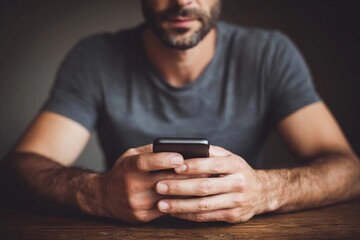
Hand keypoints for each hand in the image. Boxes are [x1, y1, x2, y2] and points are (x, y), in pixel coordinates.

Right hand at [96, 144, 198, 222]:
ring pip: (168, 197)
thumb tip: (176, 147)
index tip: (181, 156)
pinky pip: (166, 208)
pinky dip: (180, 201)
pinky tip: (192, 196)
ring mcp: (137, 203)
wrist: (103, 197)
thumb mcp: (130, 156)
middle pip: (163, 180)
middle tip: (205, 169)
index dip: (164, 159)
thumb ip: (151, 151)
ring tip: (204, 183)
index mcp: (128, 167)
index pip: (146, 162)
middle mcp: (131, 186)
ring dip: (188, 190)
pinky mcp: (142, 216)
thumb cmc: (122, 171)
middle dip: (186, 175)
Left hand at [155, 146, 270, 222]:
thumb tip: (184, 151)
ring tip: (162, 203)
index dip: (193, 166)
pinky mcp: (232, 217)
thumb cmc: (238, 171)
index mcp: (236, 165)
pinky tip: (174, 212)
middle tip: (160, 186)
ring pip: (204, 205)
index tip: (174, 166)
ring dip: (180, 205)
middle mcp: (238, 184)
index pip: (213, 165)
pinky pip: (206, 217)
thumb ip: (210, 153)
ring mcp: (236, 202)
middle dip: (180, 187)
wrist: (262, 192)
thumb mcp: (229, 157)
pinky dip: (188, 215)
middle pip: (205, 187)